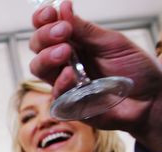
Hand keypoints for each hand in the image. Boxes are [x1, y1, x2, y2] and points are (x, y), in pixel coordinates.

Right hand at [29, 1, 161, 151]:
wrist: (152, 98)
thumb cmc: (134, 69)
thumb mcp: (112, 43)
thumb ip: (85, 29)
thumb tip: (63, 7)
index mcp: (73, 43)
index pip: (47, 29)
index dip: (42, 20)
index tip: (49, 13)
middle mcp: (64, 62)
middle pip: (37, 47)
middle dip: (44, 36)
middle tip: (62, 31)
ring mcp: (64, 83)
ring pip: (38, 69)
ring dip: (47, 57)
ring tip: (65, 51)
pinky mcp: (68, 105)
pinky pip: (55, 94)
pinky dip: (61, 82)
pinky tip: (71, 74)